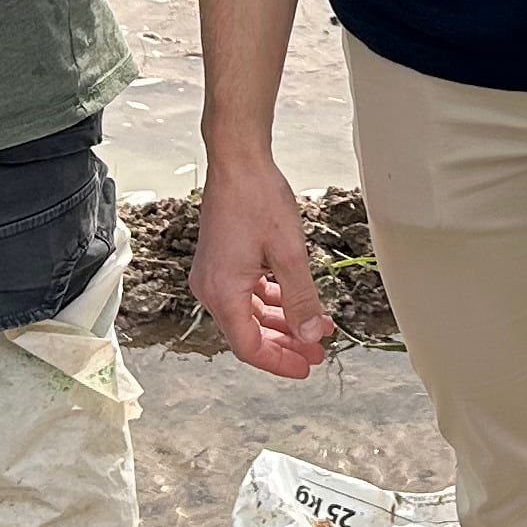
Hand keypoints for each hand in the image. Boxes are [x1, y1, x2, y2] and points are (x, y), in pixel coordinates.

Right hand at [193, 152, 333, 377]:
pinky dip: (269, 302)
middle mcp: (211, 289)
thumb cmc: (257, 198)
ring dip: (280, 322)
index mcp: (223, 292)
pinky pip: (244, 294)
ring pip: (248, 314)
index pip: (249, 347)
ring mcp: (213, 276)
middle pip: (248, 333)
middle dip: (285, 343)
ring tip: (311, 327)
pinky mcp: (220, 263)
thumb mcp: (289, 253)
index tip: (306, 365)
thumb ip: (301, 298)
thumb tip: (310, 334)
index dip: (280, 361)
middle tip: (316, 350)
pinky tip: (291, 301)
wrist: (237, 162)